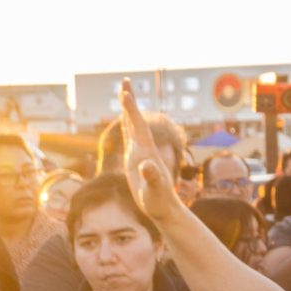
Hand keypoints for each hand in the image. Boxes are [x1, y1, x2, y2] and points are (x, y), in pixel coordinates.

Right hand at [118, 78, 181, 220]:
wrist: (165, 209)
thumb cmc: (159, 202)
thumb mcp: (154, 191)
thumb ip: (152, 178)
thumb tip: (147, 166)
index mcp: (146, 152)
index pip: (138, 126)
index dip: (131, 110)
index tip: (125, 93)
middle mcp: (143, 149)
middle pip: (135, 120)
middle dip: (129, 101)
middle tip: (126, 80)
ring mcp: (140, 154)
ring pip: (133, 127)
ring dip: (128, 110)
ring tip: (124, 94)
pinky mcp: (136, 161)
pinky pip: (130, 138)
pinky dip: (126, 126)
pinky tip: (125, 120)